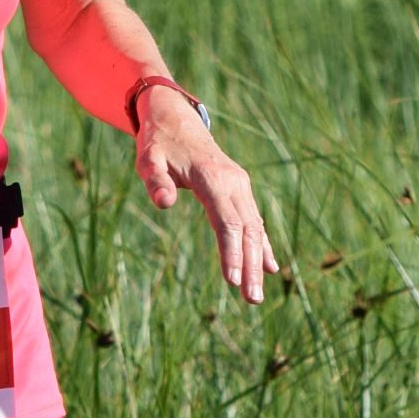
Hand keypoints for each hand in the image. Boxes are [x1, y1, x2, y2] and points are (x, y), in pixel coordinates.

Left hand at [134, 91, 280, 302]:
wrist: (176, 118)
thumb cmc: (159, 143)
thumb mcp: (148, 158)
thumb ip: (155, 181)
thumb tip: (164, 204)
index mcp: (213, 177)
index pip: (227, 221)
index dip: (231, 251)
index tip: (233, 280)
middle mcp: (233, 182)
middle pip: (246, 229)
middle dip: (250, 265)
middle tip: (251, 299)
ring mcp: (240, 185)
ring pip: (254, 227)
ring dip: (257, 261)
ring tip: (255, 295)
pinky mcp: (240, 189)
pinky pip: (254, 220)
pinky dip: (262, 244)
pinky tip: (270, 267)